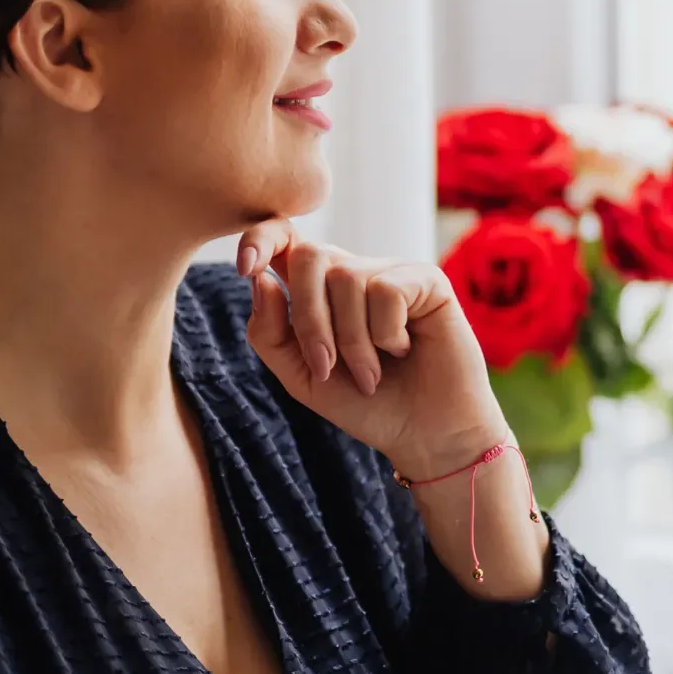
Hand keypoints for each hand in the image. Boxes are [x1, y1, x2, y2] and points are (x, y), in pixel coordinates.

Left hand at [237, 220, 507, 478]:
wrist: (425, 435)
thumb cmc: (367, 406)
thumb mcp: (302, 378)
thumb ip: (270, 333)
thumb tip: (260, 279)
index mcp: (320, 290)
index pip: (284, 240)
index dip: (260, 238)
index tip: (245, 267)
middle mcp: (355, 272)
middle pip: (310, 257)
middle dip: (309, 318)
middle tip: (325, 367)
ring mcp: (392, 272)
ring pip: (346, 278)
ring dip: (352, 342)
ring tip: (370, 375)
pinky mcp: (427, 280)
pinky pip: (386, 290)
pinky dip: (386, 334)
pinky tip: (404, 351)